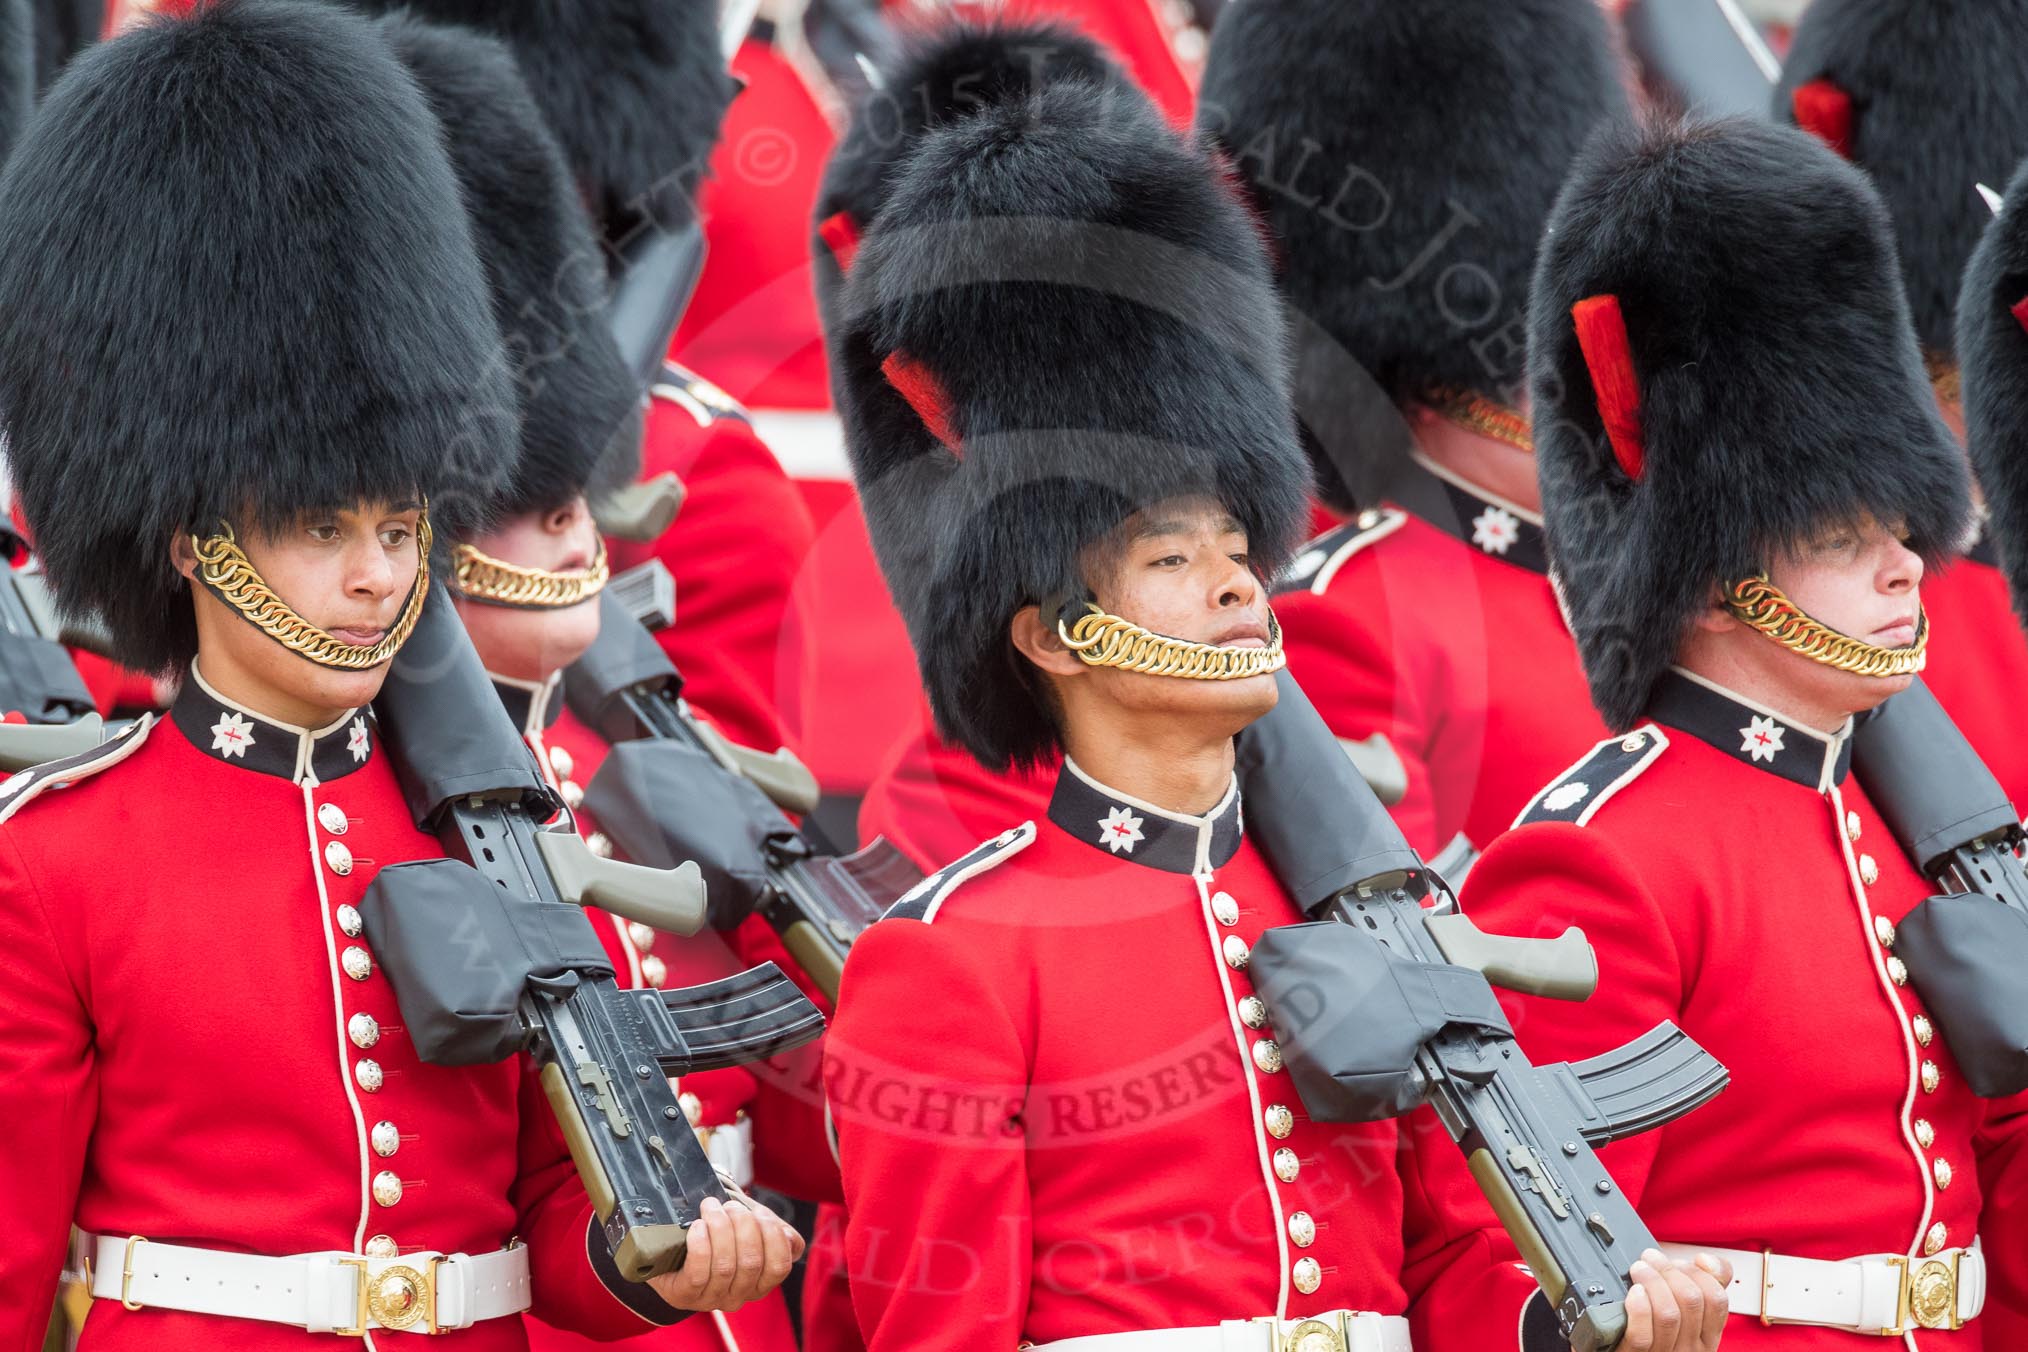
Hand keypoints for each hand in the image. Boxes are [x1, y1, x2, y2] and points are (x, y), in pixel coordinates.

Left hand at [646, 1193, 805, 1311]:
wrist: (671, 1248)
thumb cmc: (716, 1237)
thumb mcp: (749, 1230)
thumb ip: (773, 1231)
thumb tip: (788, 1237)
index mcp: (760, 1283)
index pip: (779, 1266)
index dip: (773, 1236)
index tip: (758, 1212)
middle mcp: (738, 1296)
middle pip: (751, 1262)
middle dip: (743, 1225)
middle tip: (729, 1206)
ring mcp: (711, 1299)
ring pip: (725, 1266)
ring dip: (719, 1227)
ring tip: (711, 1208)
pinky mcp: (684, 1295)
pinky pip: (698, 1273)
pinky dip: (700, 1244)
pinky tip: (697, 1227)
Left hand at [1622, 1248, 1730, 1350]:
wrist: (1627, 1351)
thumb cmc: (1656, 1330)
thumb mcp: (1687, 1310)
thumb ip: (1704, 1283)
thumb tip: (1706, 1259)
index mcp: (1707, 1336)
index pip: (1717, 1299)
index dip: (1697, 1272)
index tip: (1678, 1262)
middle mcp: (1691, 1348)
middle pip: (1690, 1300)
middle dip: (1668, 1270)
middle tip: (1650, 1258)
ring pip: (1668, 1314)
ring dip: (1652, 1281)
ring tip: (1639, 1269)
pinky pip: (1642, 1335)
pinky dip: (1638, 1309)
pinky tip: (1634, 1292)